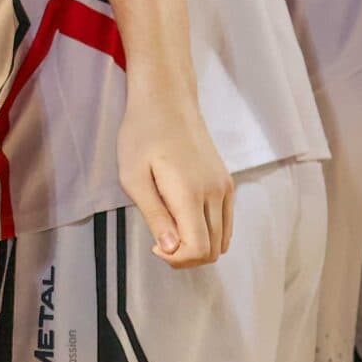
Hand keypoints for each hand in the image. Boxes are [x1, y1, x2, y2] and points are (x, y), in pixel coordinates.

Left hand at [115, 89, 232, 267]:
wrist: (166, 102)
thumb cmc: (142, 136)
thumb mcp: (133, 177)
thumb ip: (155, 216)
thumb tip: (172, 249)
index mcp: (190, 193)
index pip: (199, 249)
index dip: (176, 259)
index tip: (156, 246)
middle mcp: (216, 193)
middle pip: (213, 250)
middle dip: (186, 257)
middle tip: (160, 241)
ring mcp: (225, 188)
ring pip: (222, 239)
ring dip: (198, 246)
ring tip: (169, 230)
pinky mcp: (227, 183)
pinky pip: (226, 223)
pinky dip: (209, 232)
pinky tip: (183, 219)